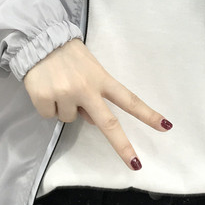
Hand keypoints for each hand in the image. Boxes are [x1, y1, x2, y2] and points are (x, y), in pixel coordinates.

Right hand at [22, 39, 171, 169]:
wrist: (38, 40)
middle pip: (109, 123)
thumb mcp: (89, 68)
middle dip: (123, 146)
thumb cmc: (68, 54)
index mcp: (101, 79)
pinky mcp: (45, 99)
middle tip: (135, 164)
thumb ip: (95, 92)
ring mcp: (66, 95)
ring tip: (59, 85)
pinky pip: (50, 115)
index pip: (129, 99)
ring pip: (70, 119)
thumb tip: (92, 119)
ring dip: (66, 107)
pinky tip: (46, 88)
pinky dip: (48, 106)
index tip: (166, 126)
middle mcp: (86, 89)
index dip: (148, 114)